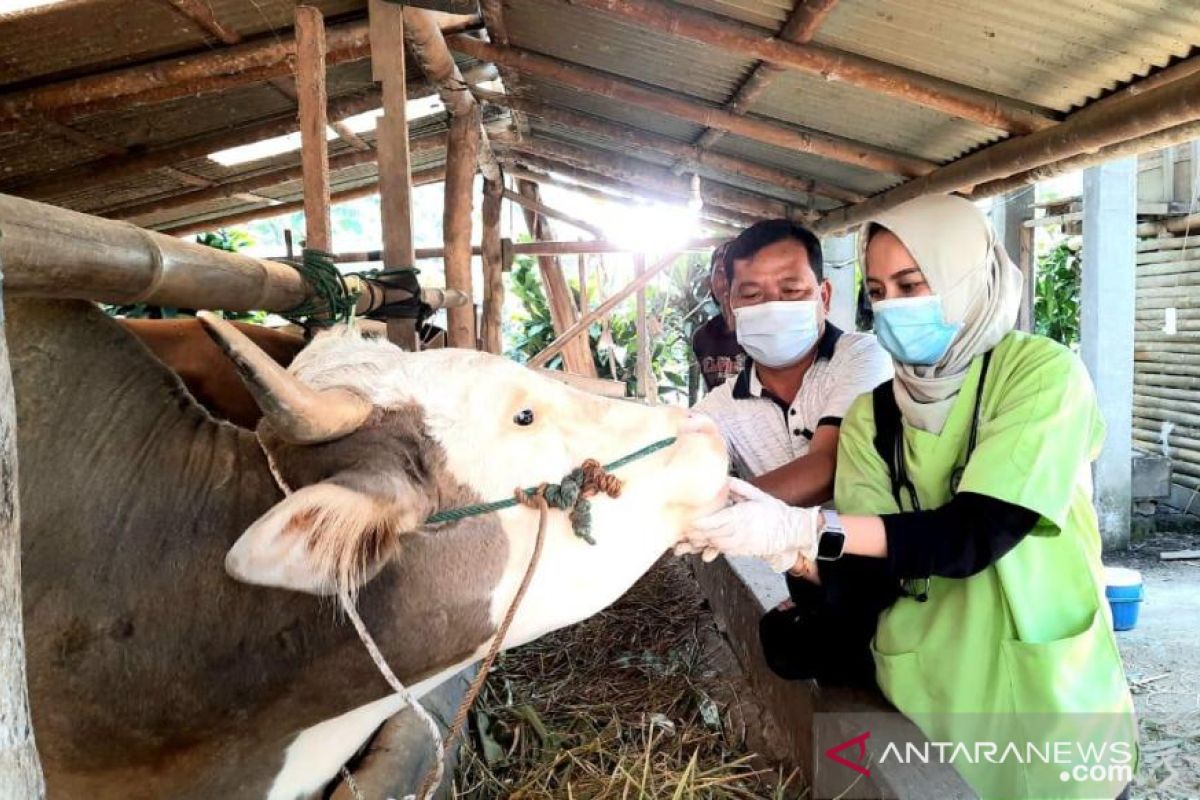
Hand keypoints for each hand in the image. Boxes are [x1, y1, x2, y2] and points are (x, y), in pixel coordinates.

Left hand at [675, 478, 820, 571]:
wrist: (790, 531)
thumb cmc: (775, 512)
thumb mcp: (757, 495)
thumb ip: (738, 487)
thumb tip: (723, 477)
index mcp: (743, 515)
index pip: (718, 520)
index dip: (701, 522)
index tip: (688, 520)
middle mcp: (740, 531)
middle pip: (712, 534)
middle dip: (694, 534)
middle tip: (679, 532)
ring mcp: (740, 543)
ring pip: (715, 545)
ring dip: (699, 544)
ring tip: (682, 543)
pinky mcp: (741, 550)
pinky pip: (722, 550)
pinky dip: (710, 549)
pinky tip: (699, 548)